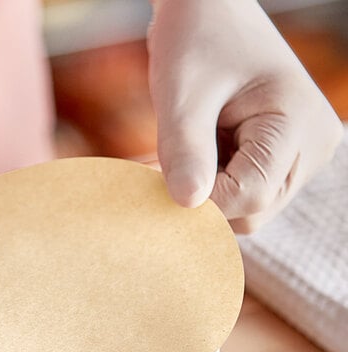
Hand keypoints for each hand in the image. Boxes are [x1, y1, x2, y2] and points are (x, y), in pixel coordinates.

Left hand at [148, 0, 342, 232]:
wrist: (208, 10)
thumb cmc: (196, 39)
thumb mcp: (183, 95)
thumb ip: (184, 151)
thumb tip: (186, 205)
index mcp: (299, 124)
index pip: (250, 196)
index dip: (201, 200)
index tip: (160, 181)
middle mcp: (311, 146)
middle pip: (252, 210)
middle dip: (204, 198)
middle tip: (169, 163)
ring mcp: (299, 154)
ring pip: (247, 208)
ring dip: (207, 192)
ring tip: (191, 147)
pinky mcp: (281, 157)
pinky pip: (244, 192)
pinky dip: (213, 184)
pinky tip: (200, 153)